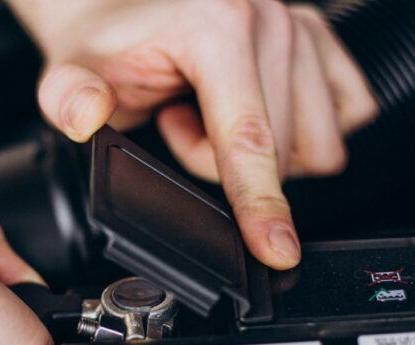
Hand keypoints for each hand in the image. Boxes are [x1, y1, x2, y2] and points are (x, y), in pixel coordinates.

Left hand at [10, 0, 377, 268]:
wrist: (123, 10)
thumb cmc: (108, 44)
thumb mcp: (71, 72)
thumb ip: (69, 97)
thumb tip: (87, 114)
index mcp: (218, 24)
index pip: (248, 138)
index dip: (260, 204)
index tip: (278, 250)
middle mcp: (269, 18)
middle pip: (282, 153)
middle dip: (224, 163)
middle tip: (176, 125)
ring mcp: (302, 25)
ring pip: (317, 144)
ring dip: (261, 150)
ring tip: (208, 115)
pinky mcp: (323, 39)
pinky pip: (345, 117)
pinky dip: (297, 132)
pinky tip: (248, 110)